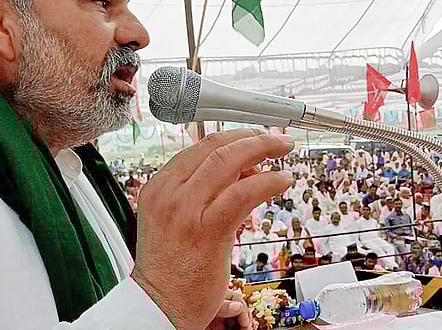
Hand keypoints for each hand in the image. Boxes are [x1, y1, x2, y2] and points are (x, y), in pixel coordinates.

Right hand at [131, 130, 292, 329]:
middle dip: (252, 137)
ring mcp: (187, 211)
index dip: (232, 136)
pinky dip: (268, 181)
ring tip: (283, 151)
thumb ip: (199, 193)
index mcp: (158, 187)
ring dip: (263, 150)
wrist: (159, 306)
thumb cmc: (170, 268)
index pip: (198, 146)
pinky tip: (282, 181)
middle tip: (275, 139)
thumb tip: (240, 172)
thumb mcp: (173, 219)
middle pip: (215, 147)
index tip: (252, 136)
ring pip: (229, 162)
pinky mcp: (208, 230)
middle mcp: (169, 193)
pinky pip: (244, 193)